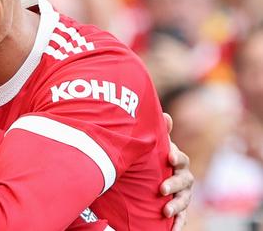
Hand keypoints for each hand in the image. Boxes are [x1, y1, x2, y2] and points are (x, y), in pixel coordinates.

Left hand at [161, 113, 192, 230]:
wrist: (150, 179)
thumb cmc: (154, 159)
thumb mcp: (155, 147)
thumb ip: (160, 134)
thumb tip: (165, 115)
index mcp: (178, 162)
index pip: (181, 159)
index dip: (177, 157)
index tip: (170, 157)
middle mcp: (183, 179)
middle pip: (184, 181)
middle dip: (174, 184)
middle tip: (162, 188)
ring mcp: (182, 195)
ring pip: (184, 200)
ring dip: (176, 205)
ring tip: (165, 210)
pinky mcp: (178, 210)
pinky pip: (181, 218)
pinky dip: (178, 223)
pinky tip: (172, 229)